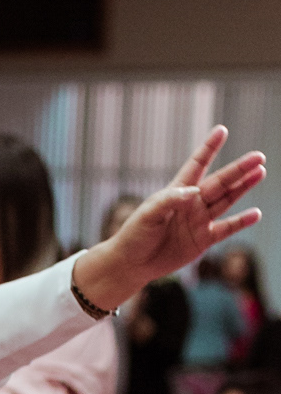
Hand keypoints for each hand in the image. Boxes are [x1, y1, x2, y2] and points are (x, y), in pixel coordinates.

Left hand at [76, 128, 264, 309]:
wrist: (132, 263)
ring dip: (243, 187)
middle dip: (239, 169)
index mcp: (177, 190)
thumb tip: (193, 192)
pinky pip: (226, 228)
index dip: (209, 148)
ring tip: (260, 172)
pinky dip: (241, 222)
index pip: (196, 164)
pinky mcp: (204, 240)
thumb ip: (169, 200)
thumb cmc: (135, 234)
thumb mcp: (147, 215)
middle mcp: (192, 202)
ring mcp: (200, 220)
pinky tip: (255, 213)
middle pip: (219, 182)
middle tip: (258, 157)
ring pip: (227, 200)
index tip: (221, 130)